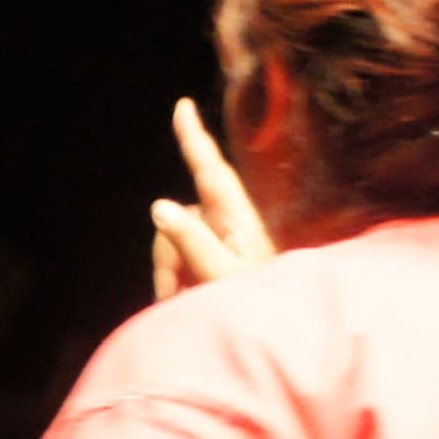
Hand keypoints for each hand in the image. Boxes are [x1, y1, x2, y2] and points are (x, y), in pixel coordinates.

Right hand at [147, 97, 278, 299]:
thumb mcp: (220, 277)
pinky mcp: (214, 258)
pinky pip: (179, 258)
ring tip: (184, 304)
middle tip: (174, 295)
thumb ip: (191, 241)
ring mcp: (221, 240)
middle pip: (178, 216)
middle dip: (167, 255)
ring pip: (173, 239)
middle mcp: (229, 223)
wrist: (278, 332)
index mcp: (238, 220)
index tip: (183, 106)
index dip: (195, 137)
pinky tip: (183, 302)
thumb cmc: (258, 308)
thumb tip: (160, 205)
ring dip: (170, 273)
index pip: (211, 171)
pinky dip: (174, 280)